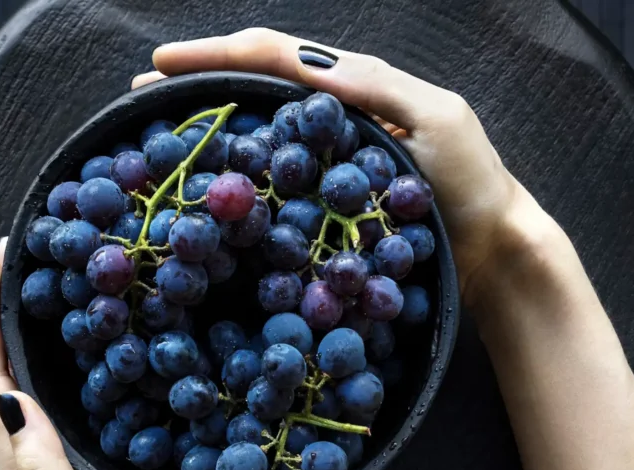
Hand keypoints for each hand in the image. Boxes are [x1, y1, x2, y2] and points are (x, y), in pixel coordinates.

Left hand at [0, 239, 207, 469]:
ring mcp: (60, 454)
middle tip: (16, 257)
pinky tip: (90, 335)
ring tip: (45, 281)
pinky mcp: (89, 454)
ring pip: (27, 377)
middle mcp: (32, 453)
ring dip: (23, 327)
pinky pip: (63, 392)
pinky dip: (62, 355)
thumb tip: (10, 395)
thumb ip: (42, 468)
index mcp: (22, 464)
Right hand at [133, 28, 548, 308]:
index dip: (217, 55)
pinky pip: (275, 188)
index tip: (162, 64)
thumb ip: (377, 89)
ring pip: (259, 137)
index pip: (275, 56)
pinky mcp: (328, 205)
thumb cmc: (473, 183)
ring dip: (207, 131)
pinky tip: (212, 194)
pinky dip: (239, 183)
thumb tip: (307, 69)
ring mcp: (328, 164)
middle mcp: (334, 118)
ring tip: (157, 140)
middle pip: (253, 90)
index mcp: (356, 87)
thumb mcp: (437, 119)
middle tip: (140, 99)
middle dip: (197, 86)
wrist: (493, 250)